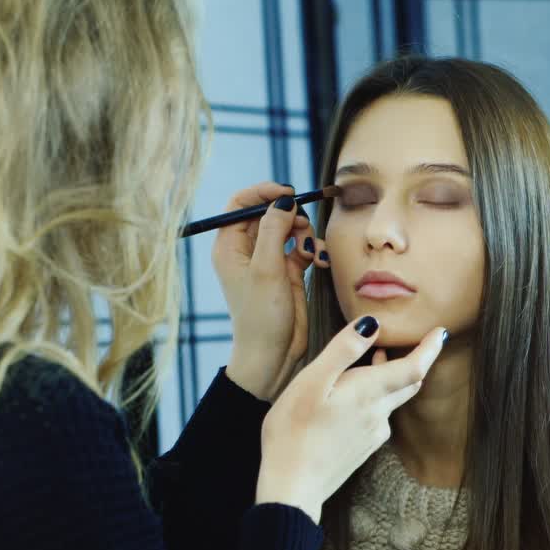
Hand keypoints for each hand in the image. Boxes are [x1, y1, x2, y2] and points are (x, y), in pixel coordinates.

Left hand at [212, 182, 328, 400]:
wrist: (272, 356)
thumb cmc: (261, 317)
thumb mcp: (266, 269)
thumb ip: (273, 230)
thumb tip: (284, 201)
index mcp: (229, 247)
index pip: (241, 203)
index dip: (263, 193)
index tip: (288, 194)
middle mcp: (246, 251)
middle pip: (267, 213)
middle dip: (289, 215)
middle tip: (303, 227)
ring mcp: (267, 262)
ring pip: (288, 229)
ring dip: (303, 233)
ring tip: (310, 250)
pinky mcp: (287, 273)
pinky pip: (301, 248)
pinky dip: (312, 250)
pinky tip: (320, 262)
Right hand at [255, 317, 446, 522]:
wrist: (292, 487)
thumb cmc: (293, 431)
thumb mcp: (311, 381)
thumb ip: (343, 351)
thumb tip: (373, 324)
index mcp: (368, 393)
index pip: (414, 368)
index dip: (430, 348)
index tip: (441, 331)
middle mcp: (378, 414)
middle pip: (408, 383)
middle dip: (412, 360)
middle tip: (411, 339)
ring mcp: (372, 434)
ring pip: (392, 399)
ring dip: (389, 377)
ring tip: (374, 358)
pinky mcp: (363, 448)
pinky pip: (379, 415)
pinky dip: (376, 397)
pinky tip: (355, 396)